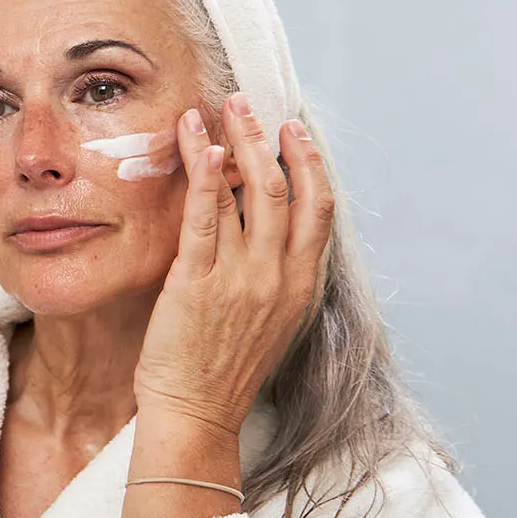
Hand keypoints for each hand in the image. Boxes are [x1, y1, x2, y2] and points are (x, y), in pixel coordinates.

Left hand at [134, 94, 335, 437]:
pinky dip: (206, 179)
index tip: (295, 132)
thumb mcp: (271, 320)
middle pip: (285, 189)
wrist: (196, 413)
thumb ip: (277, 275)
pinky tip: (200, 147)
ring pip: (248, 194)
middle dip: (268, 139)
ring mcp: (240, 278)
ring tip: (219, 110)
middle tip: (250, 104)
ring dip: (233, 143)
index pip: (320, 210)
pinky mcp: (196, 283)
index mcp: (301, 286)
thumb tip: (268, 230)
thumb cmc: (224, 369)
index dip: (310, 164)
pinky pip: (206, 219)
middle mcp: (277, 277)